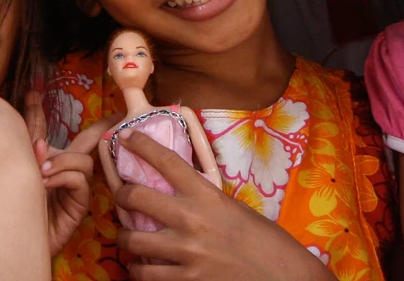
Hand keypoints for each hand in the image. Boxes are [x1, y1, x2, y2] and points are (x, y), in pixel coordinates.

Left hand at [24, 91, 121, 256]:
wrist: (9, 235)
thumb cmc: (11, 202)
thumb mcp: (18, 162)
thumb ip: (29, 138)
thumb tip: (33, 103)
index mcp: (46, 158)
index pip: (48, 130)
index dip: (41, 112)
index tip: (36, 92)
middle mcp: (63, 170)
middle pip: (87, 141)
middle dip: (103, 126)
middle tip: (117, 114)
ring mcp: (72, 188)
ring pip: (83, 159)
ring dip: (62, 161)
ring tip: (41, 171)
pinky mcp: (77, 205)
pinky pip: (80, 179)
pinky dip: (64, 176)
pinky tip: (47, 182)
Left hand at [114, 129, 335, 279]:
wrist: (283, 277)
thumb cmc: (264, 241)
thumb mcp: (233, 209)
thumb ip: (203, 200)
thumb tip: (179, 193)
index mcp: (207, 195)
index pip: (166, 160)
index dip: (141, 145)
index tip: (126, 137)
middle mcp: (192, 220)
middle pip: (136, 196)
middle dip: (120, 195)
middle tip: (121, 196)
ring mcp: (187, 252)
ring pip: (132, 240)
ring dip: (125, 238)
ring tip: (127, 237)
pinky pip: (146, 275)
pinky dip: (138, 270)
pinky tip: (140, 267)